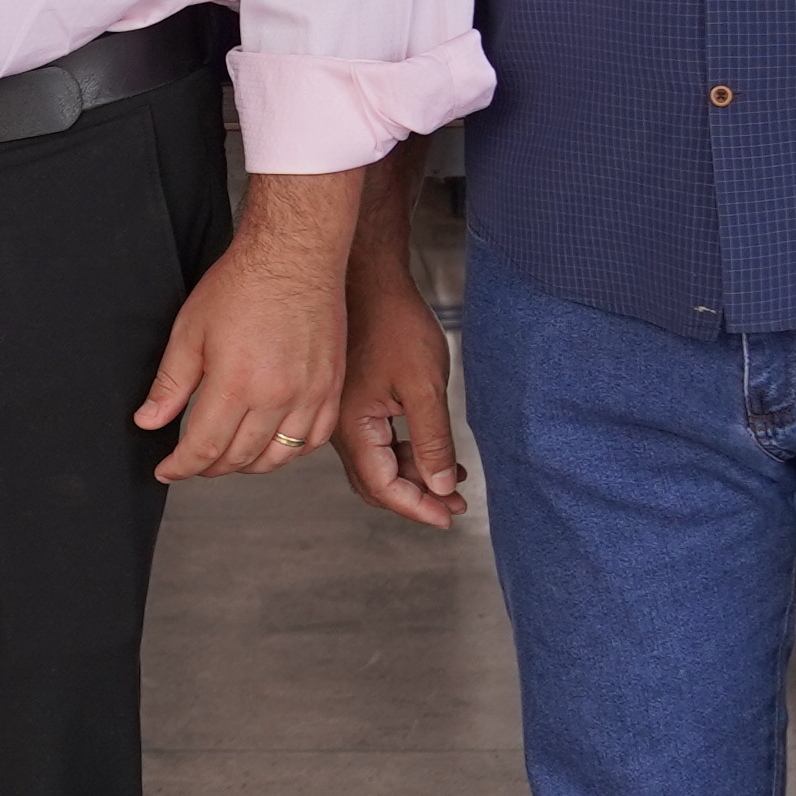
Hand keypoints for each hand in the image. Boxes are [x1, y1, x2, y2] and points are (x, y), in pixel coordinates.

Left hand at [138, 177, 355, 481]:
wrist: (295, 255)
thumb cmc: (242, 284)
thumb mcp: (190, 331)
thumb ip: (170, 384)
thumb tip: (148, 422)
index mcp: (237, 384)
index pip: (203, 449)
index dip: (180, 467)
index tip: (166, 469)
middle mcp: (277, 397)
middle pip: (239, 458)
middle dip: (208, 467)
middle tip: (192, 461)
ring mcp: (310, 395)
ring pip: (278, 458)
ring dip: (248, 465)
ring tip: (228, 456)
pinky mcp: (331, 388)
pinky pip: (313, 441)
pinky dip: (289, 452)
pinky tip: (271, 443)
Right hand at [334, 263, 466, 528]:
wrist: (369, 280)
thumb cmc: (394, 324)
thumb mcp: (424, 388)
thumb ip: (432, 442)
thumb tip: (439, 487)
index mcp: (353, 429)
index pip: (383, 487)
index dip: (418, 507)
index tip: (450, 516)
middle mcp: (340, 429)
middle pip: (376, 483)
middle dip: (417, 497)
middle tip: (455, 505)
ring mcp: (344, 416)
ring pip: (378, 464)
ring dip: (414, 475)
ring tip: (454, 478)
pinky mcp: (353, 402)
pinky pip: (377, 443)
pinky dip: (405, 453)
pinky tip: (433, 450)